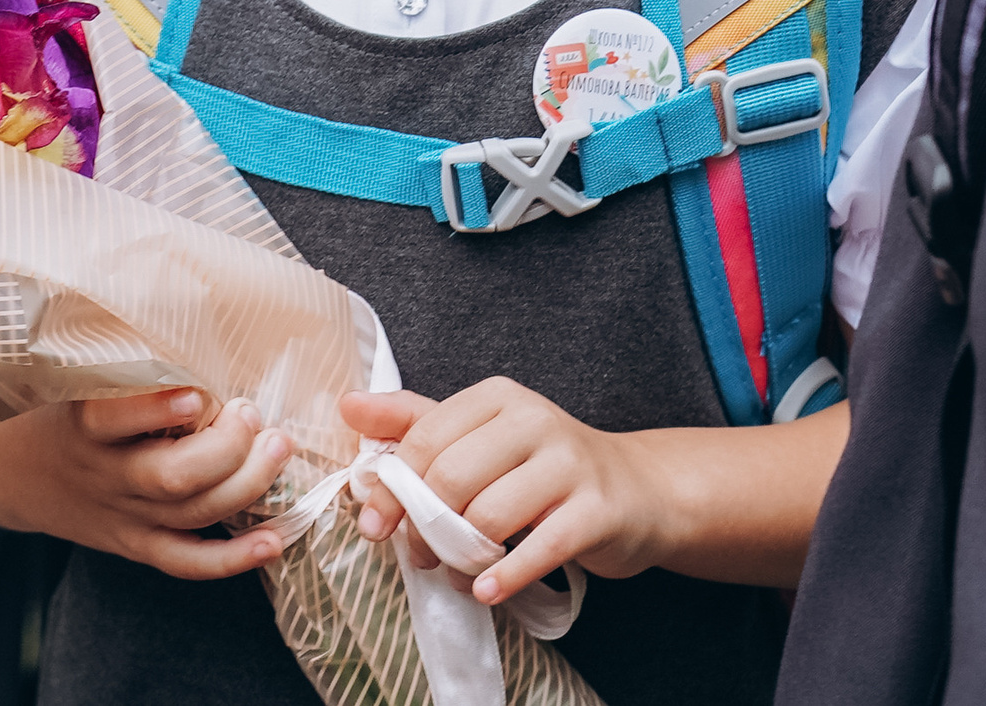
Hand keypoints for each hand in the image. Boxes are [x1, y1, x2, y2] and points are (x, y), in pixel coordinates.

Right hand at [0, 387, 293, 579]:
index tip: (195, 392)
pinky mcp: (134, 544)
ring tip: (278, 450)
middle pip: (169, 477)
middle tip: (254, 414)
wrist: (8, 475)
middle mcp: (103, 475)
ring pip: (189, 513)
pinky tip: (272, 541)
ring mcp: (121, 516)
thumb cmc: (55, 411)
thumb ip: (118, 364)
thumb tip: (182, 311)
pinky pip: (186, 561)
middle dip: (224, 449)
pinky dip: (232, 558)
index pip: (111, 420)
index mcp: (81, 426)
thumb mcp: (70, 378)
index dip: (155, 410)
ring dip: (244, 486)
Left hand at [341, 382, 674, 605]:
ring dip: (460, 557)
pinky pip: (539, 548)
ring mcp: (570, 464)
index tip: (375, 524)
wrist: (638, 491)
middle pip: (452, 478)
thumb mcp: (481, 434)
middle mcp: (534, 419)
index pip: (424, 438)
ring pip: (489, 515)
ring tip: (455, 571)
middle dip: (423, 526)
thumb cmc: (542, 467)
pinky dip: (504, 576)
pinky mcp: (598, 510)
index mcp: (496, 396)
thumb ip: (414, 422)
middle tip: (419, 554)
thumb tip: (347, 405)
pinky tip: (485, 589)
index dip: (391, 487)